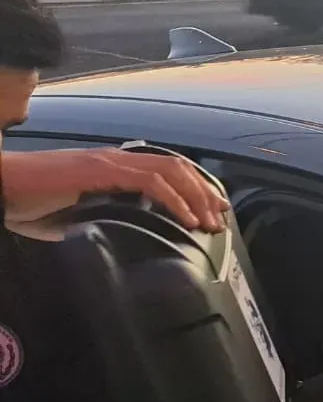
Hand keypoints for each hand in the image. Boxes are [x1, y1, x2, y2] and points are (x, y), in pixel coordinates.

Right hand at [2, 147, 229, 231]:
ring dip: (196, 197)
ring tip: (209, 222)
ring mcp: (109, 162)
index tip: (214, 211)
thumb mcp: (81, 215)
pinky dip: (175, 201)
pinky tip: (187, 219)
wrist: (1, 187)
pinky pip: (149, 182)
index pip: (168, 170)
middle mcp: (117, 159)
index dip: (196, 188)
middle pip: (177, 168)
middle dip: (205, 193)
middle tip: (221, 219)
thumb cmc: (33, 202)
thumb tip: (131, 242)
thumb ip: (108, 220)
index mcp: (115, 167)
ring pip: (170, 171)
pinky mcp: (99, 171)